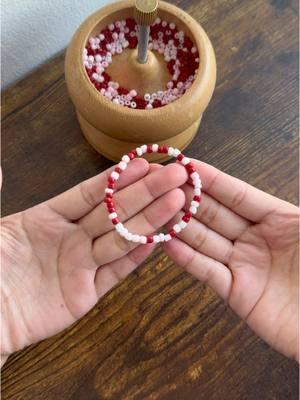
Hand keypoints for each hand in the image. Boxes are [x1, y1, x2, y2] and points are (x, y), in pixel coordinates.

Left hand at [1, 159, 187, 359]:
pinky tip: (158, 240)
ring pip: (121, 237)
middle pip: (113, 211)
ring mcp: (80, 265)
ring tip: (176, 201)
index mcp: (46, 217)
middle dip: (145, 192)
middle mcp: (69, 237)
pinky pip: (116, 272)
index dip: (117, 179)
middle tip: (174, 175)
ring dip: (149, 219)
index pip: (89, 193)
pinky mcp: (86, 294)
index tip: (144, 163)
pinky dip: (137, 256)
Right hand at [163, 159, 298, 360]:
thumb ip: (293, 212)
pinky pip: (206, 271)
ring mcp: (244, 265)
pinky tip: (167, 243)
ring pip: (206, 240)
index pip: (237, 194)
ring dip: (182, 225)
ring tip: (156, 210)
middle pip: (216, 214)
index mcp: (279, 219)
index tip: (186, 164)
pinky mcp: (237, 293)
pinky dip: (186, 258)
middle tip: (162, 184)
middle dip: (189, 198)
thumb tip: (281, 168)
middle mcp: (256, 239)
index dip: (212, 179)